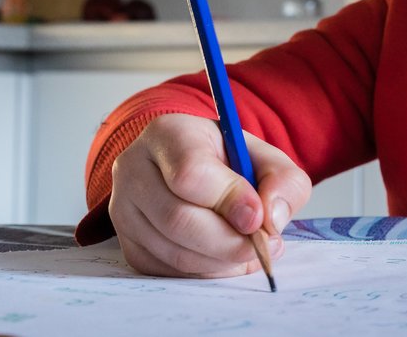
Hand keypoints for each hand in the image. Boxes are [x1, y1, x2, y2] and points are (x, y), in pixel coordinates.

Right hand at [107, 112, 310, 277]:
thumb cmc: (227, 161)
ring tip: (249, 251)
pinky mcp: (127, 243)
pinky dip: (204, 273)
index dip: (229, 200)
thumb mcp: (263, 156)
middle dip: (228, 241)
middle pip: (178, 219)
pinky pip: (166, 270)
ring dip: (220, 261)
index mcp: (168, 134)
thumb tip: (271, 218)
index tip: (258, 217)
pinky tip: (225, 259)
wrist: (191, 169)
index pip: (190, 173)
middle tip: (262, 246)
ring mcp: (124, 209)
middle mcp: (134, 169)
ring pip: (173, 251)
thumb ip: (282, 180)